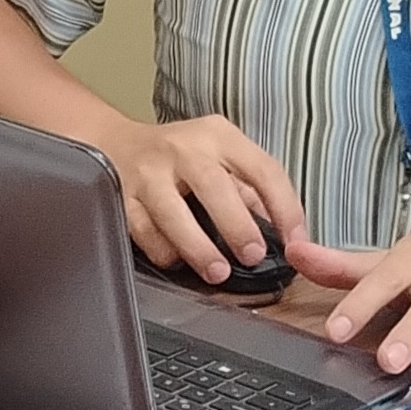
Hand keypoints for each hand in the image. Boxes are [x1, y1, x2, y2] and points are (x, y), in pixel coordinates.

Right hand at [103, 115, 308, 282]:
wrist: (113, 143)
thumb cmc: (178, 157)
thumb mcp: (217, 157)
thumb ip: (248, 190)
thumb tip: (282, 234)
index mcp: (218, 136)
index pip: (262, 169)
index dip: (285, 207)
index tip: (296, 241)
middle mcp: (183, 148)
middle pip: (214, 186)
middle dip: (237, 225)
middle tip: (252, 257)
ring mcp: (148, 172)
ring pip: (173, 213)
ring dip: (198, 248)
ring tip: (217, 273)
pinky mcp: (121, 197)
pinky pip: (144, 231)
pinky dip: (164, 251)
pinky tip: (177, 261)